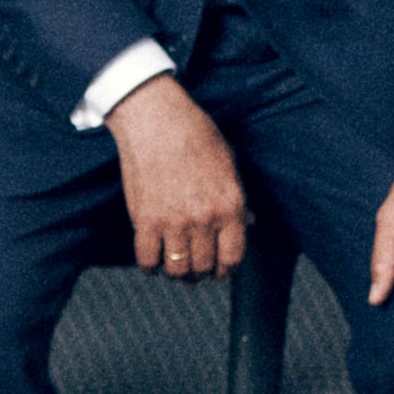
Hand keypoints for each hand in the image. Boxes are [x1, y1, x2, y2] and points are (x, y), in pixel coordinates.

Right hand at [106, 77, 247, 278]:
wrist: (156, 120)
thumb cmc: (196, 135)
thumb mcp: (229, 164)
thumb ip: (239, 199)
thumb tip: (248, 223)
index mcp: (230, 205)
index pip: (233, 257)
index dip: (226, 270)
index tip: (220, 270)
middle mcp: (204, 219)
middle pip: (204, 267)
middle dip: (202, 273)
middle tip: (195, 270)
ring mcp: (173, 222)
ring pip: (177, 270)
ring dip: (177, 274)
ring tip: (175, 267)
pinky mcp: (144, 220)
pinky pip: (147, 259)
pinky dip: (149, 267)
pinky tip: (152, 262)